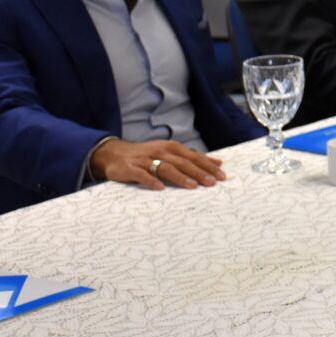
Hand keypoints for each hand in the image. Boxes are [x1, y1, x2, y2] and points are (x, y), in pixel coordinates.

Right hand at [88, 138, 226, 189]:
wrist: (114, 153)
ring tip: (193, 186)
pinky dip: (151, 181)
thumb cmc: (147, 155)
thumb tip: (217, 163)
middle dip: (199, 172)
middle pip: (183, 162)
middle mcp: (160, 151)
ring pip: (166, 168)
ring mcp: (145, 160)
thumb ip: (191, 158)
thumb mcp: (169, 152)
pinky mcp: (130, 169)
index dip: (208, 166)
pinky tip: (160, 188)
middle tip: (212, 182)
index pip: (193, 157)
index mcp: (171, 147)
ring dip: (180, 177)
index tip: (221, 175)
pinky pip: (142, 175)